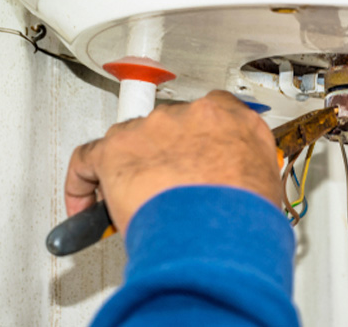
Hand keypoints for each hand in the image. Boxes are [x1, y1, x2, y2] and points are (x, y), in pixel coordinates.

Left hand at [63, 90, 280, 232]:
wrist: (220, 233)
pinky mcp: (115, 150)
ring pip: (128, 142)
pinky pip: (87, 160)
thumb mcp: (266, 183)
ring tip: (130, 202)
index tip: (193, 150)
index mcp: (230, 118)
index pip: (209, 114)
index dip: (196, 137)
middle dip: (162, 155)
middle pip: (165, 127)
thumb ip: (245, 170)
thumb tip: (237, 187)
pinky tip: (84, 207)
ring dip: (127, 168)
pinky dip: (82, 184)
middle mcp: (189, 115)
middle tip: (165, 186)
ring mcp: (150, 129)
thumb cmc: (244, 215)